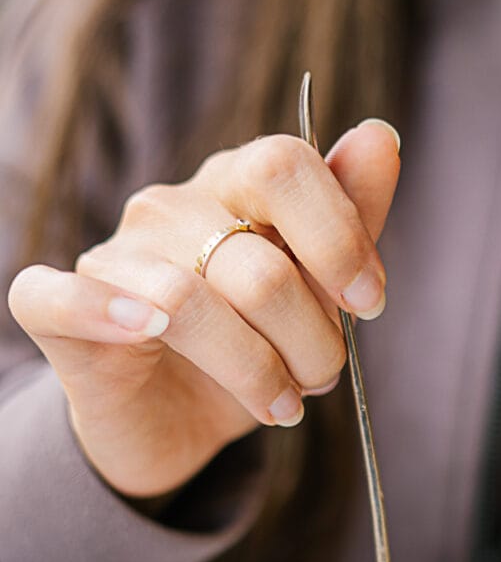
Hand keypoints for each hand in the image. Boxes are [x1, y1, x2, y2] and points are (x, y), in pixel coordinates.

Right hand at [8, 119, 400, 497]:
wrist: (178, 424)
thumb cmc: (253, 352)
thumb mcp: (317, 298)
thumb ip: (351, 222)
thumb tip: (381, 136)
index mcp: (234, 189)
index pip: (284, 166)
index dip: (339, 239)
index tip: (369, 305)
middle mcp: (170, 210)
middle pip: (260, 265)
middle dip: (312, 341)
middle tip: (320, 379)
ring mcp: (114, 259)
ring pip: (188, 303)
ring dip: (256, 371)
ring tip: (281, 405)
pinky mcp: (59, 314)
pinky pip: (59, 298)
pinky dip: (103, 314)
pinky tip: (146, 334)